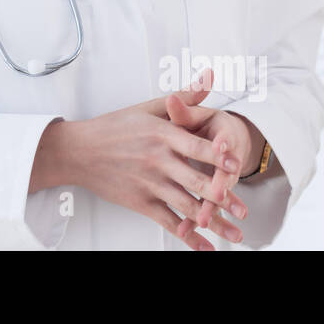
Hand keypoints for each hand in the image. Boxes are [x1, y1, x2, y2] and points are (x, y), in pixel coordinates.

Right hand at [63, 74, 245, 250]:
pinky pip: (169, 222)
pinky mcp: (141, 202)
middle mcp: (158, 160)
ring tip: (235, 234)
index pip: (196, 146)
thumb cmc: (116, 127)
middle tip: (243, 210)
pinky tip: (205, 246)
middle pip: (196, 181)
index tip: (237, 163)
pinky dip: (188, 237)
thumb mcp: (149, 108)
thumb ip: (183, 97)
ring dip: (213, 222)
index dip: (218, 156)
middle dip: (222, 197)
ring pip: (187, 206)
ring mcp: (149, 183)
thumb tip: (210, 77)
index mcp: (162, 134)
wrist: (80, 150)